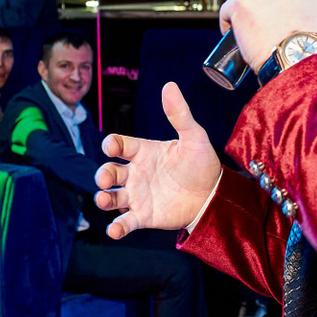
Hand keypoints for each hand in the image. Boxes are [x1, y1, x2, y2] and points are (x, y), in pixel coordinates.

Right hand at [96, 82, 221, 239]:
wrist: (214, 195)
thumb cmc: (202, 163)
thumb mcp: (194, 136)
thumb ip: (180, 114)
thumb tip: (170, 86)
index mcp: (143, 151)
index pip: (119, 145)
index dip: (111, 144)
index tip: (111, 147)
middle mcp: (135, 173)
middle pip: (108, 172)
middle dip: (102, 175)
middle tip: (106, 179)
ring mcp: (138, 195)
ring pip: (110, 197)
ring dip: (103, 199)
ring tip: (104, 200)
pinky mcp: (144, 216)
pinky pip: (124, 222)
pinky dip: (116, 228)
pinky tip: (113, 231)